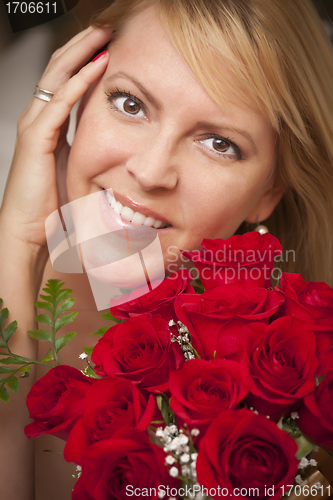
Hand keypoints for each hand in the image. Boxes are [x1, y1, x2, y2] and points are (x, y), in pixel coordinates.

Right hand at [0, 26, 110, 250]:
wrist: (29, 230)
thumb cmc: (48, 204)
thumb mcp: (72, 167)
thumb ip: (86, 147)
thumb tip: (110, 143)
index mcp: (48, 124)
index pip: (66, 81)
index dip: (85, 60)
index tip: (110, 45)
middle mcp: (38, 118)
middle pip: (60, 69)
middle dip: (83, 45)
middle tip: (107, 27)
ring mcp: (34, 125)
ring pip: (57, 77)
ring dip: (81, 53)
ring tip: (102, 34)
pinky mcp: (36, 138)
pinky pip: (59, 103)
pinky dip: (78, 83)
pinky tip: (95, 66)